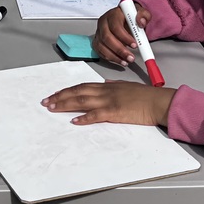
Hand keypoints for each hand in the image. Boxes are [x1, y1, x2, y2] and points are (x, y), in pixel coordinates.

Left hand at [41, 80, 174, 126]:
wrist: (158, 101)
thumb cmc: (145, 96)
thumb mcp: (127, 86)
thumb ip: (114, 85)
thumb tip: (105, 83)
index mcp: (107, 86)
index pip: (82, 87)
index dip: (67, 90)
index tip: (55, 94)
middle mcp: (105, 91)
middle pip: (78, 92)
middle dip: (60, 96)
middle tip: (46, 102)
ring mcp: (109, 101)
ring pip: (82, 101)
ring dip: (66, 104)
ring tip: (53, 108)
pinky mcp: (115, 112)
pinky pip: (96, 115)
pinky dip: (84, 117)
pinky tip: (74, 120)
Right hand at [93, 5, 149, 65]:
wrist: (124, 18)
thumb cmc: (130, 16)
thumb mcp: (141, 12)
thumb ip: (143, 15)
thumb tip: (141, 22)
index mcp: (113, 15)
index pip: (116, 26)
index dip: (125, 37)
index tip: (135, 45)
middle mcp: (103, 23)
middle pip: (107, 38)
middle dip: (120, 50)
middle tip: (131, 57)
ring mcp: (99, 32)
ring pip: (102, 46)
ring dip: (114, 56)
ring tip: (126, 62)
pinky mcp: (97, 40)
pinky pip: (100, 51)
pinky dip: (109, 58)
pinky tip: (119, 60)